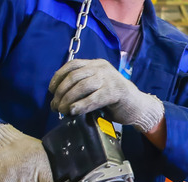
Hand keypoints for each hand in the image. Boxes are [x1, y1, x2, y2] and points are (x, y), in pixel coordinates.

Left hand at [49, 59, 164, 132]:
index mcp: (96, 64)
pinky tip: (73, 111)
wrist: (137, 105)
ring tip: (61, 110)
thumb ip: (82, 85)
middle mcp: (102, 68)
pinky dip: (81, 105)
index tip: (51, 90)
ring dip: (68, 99)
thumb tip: (59, 96)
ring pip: (82, 86)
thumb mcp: (97, 86)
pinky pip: (93, 98)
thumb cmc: (114, 98)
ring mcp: (109, 79)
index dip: (58, 77)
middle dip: (61, 92)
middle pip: (74, 76)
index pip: (72, 65)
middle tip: (54, 106)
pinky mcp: (115, 92)